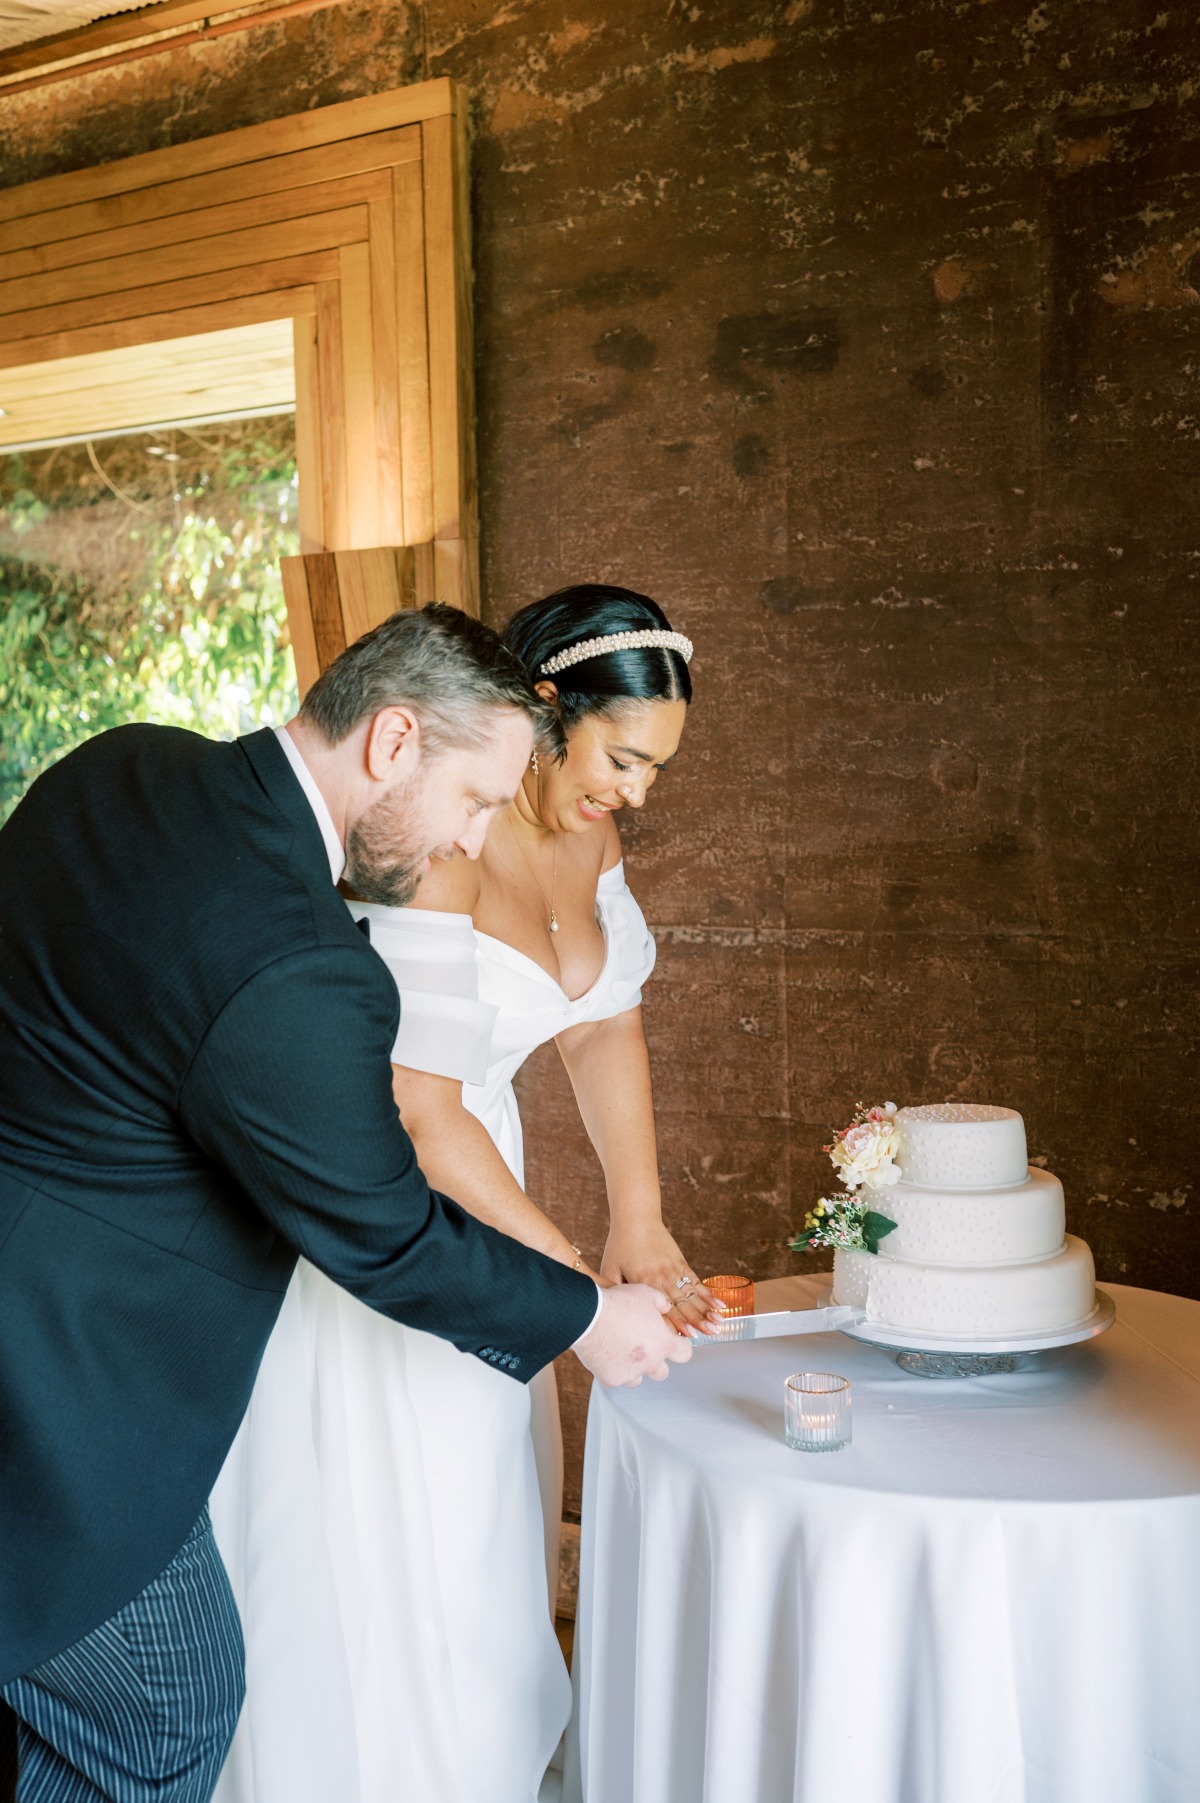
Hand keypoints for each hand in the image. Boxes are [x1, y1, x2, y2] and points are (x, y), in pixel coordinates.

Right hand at [572, 1283, 692, 1387]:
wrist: (588, 1316)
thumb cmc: (618, 1303)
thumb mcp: (645, 1293)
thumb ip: (660, 1302)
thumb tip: (665, 1307)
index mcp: (664, 1343)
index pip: (684, 1354)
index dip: (679, 1348)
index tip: (671, 1343)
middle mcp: (651, 1362)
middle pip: (662, 1372)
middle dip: (654, 1362)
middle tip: (641, 1347)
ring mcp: (631, 1374)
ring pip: (637, 1380)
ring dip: (633, 1369)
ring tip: (621, 1352)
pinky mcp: (611, 1379)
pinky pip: (615, 1380)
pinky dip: (611, 1370)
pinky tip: (605, 1356)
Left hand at [602, 1222, 720, 1334]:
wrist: (636, 1217)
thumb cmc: (620, 1243)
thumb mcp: (610, 1268)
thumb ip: (614, 1290)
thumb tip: (616, 1312)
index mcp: (645, 1280)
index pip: (664, 1306)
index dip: (677, 1322)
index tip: (689, 1335)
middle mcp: (663, 1276)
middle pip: (683, 1302)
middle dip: (698, 1319)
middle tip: (712, 1332)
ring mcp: (674, 1269)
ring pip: (693, 1293)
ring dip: (707, 1308)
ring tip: (719, 1322)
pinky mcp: (680, 1262)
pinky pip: (696, 1280)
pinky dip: (708, 1293)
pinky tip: (719, 1303)